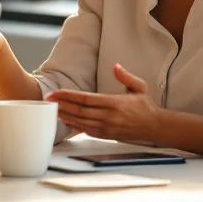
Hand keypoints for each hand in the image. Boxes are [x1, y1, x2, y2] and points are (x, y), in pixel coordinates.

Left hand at [45, 64, 159, 141]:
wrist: (155, 127)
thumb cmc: (145, 106)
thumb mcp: (139, 87)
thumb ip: (125, 76)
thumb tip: (115, 66)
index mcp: (115, 103)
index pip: (86, 99)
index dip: (68, 96)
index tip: (55, 93)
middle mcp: (109, 117)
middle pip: (80, 111)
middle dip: (62, 105)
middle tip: (47, 100)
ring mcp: (107, 128)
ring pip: (81, 122)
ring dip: (65, 116)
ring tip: (52, 110)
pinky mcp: (107, 135)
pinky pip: (87, 131)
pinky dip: (74, 126)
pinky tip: (65, 121)